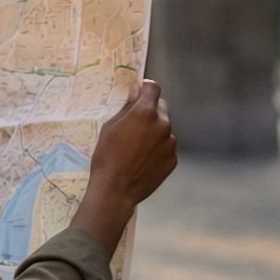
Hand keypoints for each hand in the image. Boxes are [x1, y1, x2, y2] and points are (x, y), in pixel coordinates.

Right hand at [74, 79, 176, 238]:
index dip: (146, 89)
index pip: (153, 88)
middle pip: (161, 107)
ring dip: (155, 132)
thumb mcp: (110, 127)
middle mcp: (163, 124)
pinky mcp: (173, 159)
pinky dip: (158, 150)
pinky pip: (166, 147)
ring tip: (137, 148)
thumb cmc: (107, 156)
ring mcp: (170, 143)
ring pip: (164, 129)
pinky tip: (143, 160)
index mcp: (145, 112)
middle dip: (150, 111)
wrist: (116, 190)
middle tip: (134, 125)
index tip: (140, 93)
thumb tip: (137, 90)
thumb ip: (127, 107)